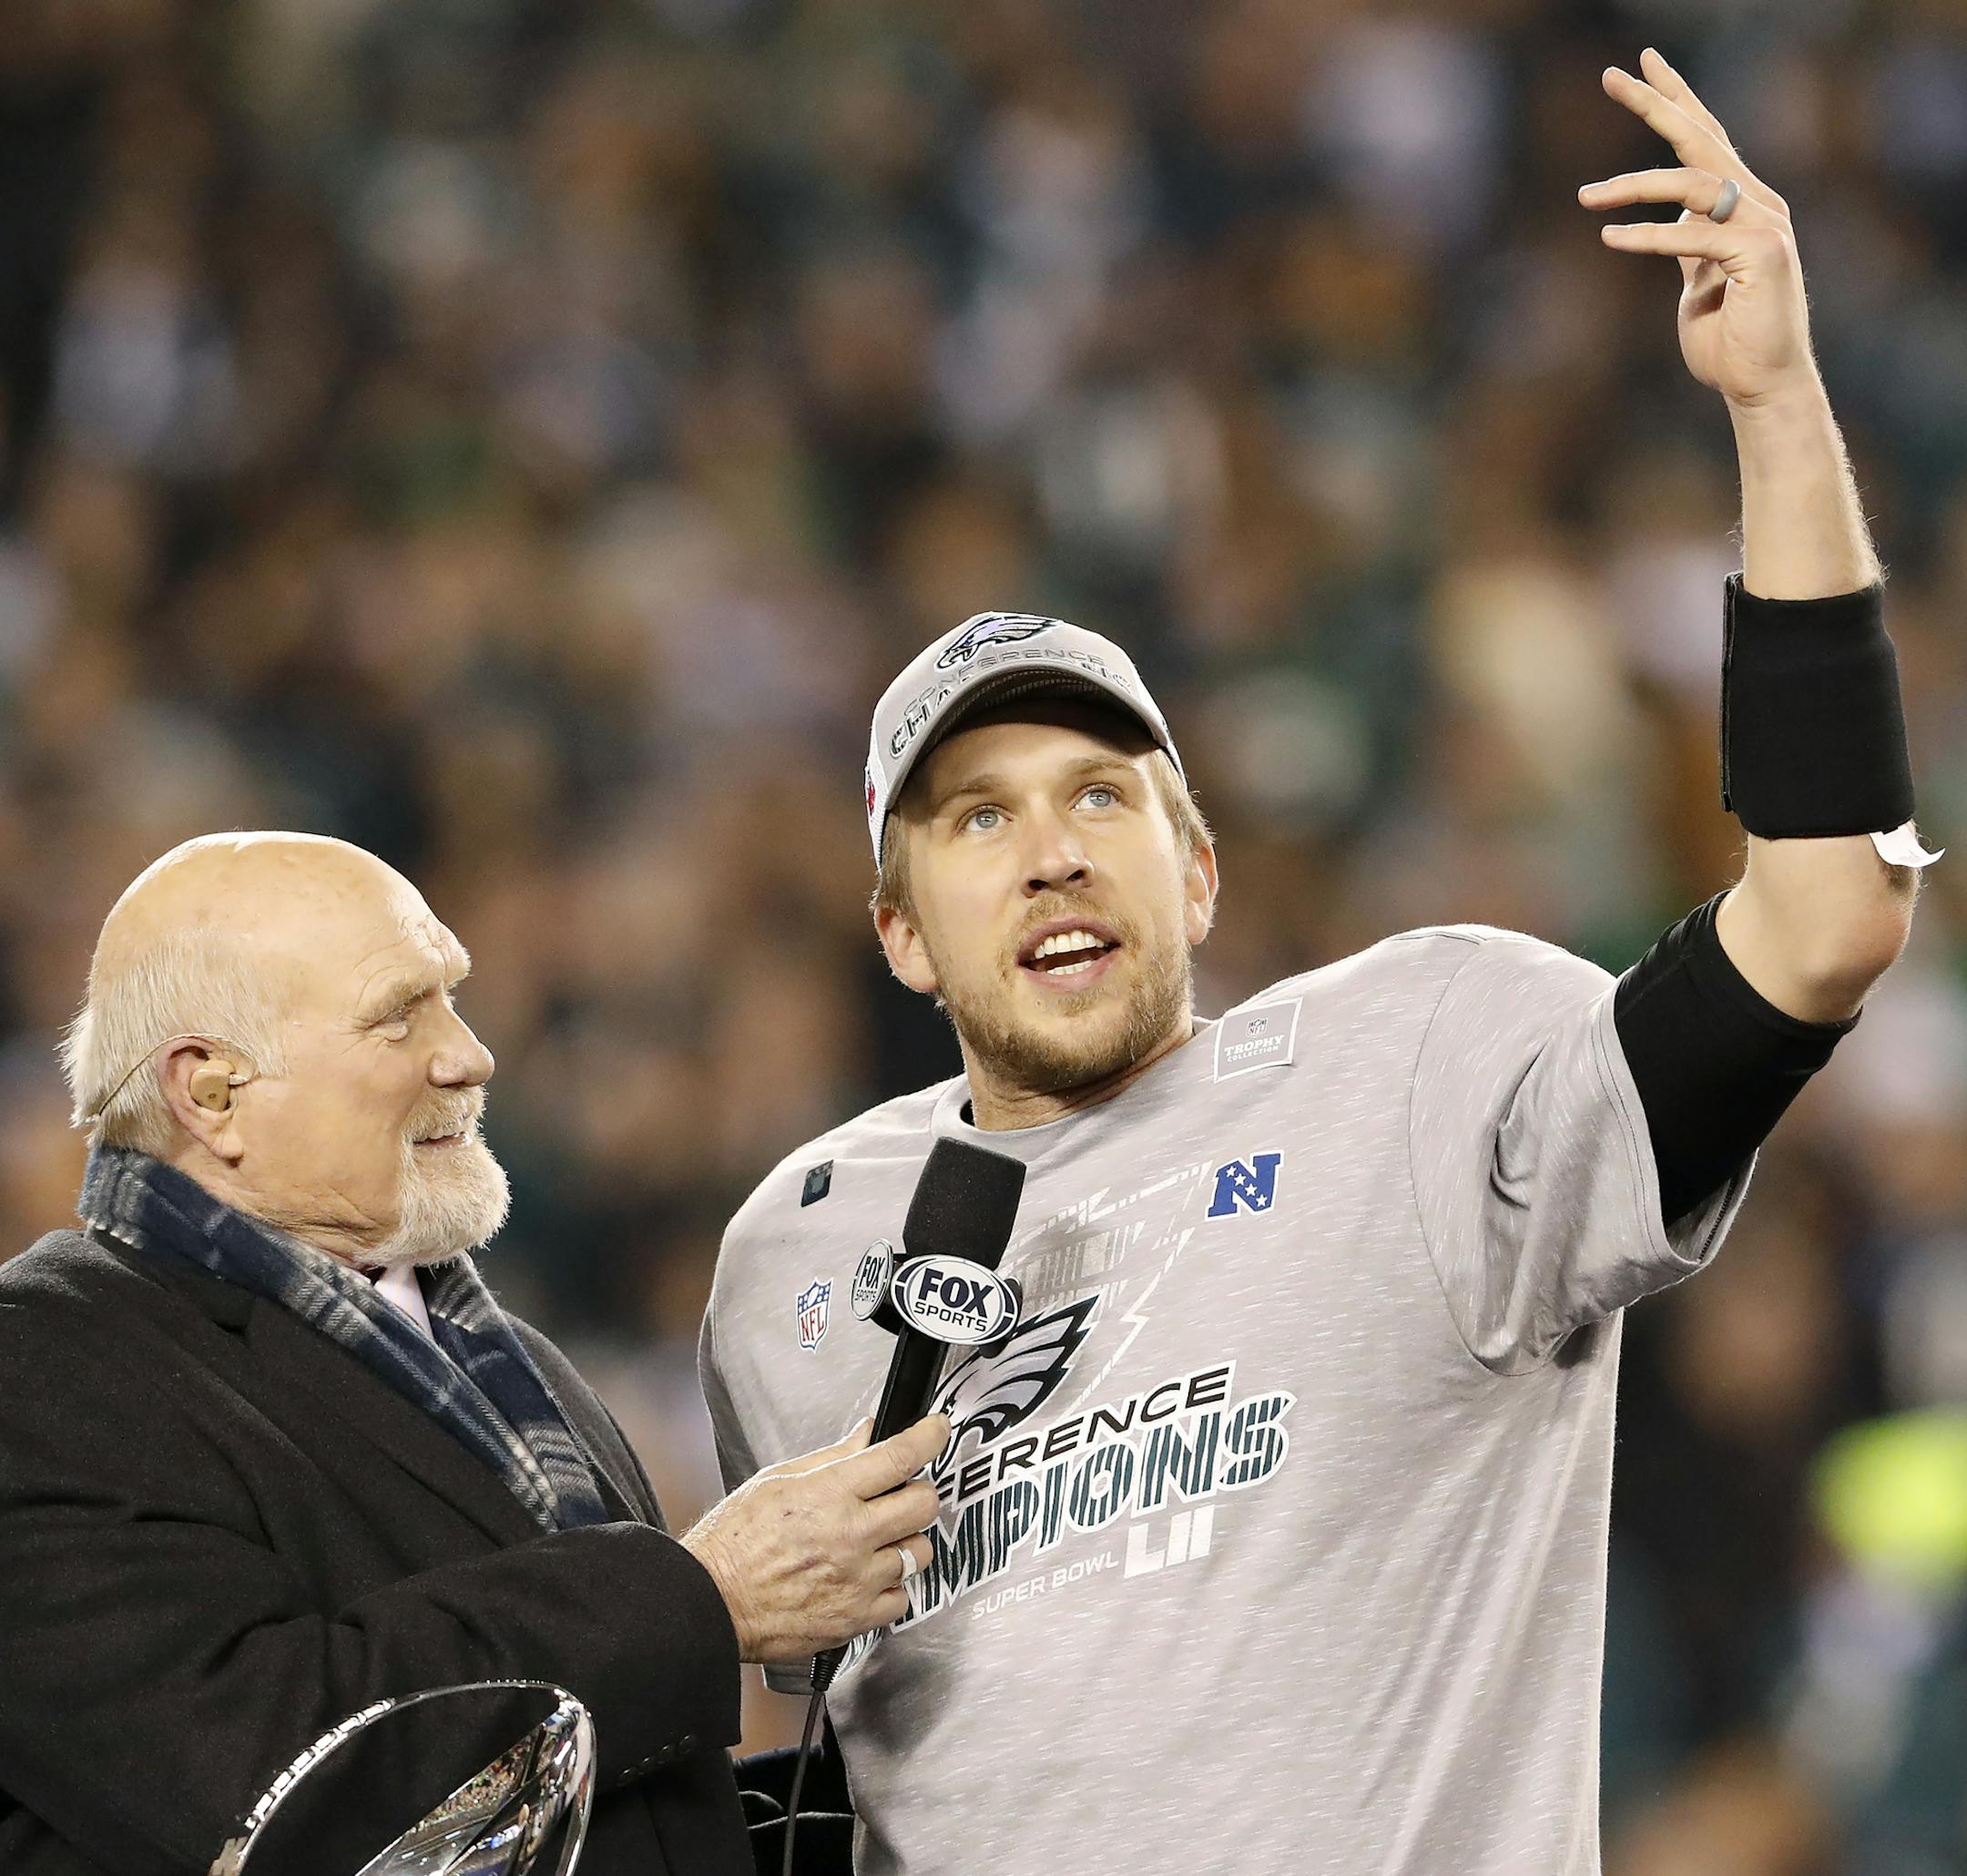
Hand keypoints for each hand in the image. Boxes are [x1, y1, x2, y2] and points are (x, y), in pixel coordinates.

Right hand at [680, 1413, 948, 1663]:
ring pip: (918, 1551)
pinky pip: (902, 1597)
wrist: (710, 1602)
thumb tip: (866, 1434)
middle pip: (923, 1503)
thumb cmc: (733, 1543)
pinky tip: (867, 1576)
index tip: (937, 1429)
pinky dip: (891, 1585)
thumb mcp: (777, 1480)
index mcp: (829, 1494)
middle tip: (901, 1492)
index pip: (899, 1456)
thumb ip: (832, 1457)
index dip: (929, 1436)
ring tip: (875, 1540)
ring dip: (904, 1540)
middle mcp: (850, 1537)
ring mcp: (857, 1580)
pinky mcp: (856, 1619)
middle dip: (919, 1491)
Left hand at [1581, 48, 1819, 413]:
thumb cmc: (1727, 340)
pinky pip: (1693, 235)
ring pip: (1692, 183)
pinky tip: (1610, 236)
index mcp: (1741, 204)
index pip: (1703, 139)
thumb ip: (1686, 247)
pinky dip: (1648, 234)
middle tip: (1613, 74)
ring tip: (1585, 195)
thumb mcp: (1695, 284)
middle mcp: (1757, 202)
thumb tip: (1665, 223)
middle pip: (1701, 138)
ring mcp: (1764, 224)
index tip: (1640, 66)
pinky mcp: (1762, 254)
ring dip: (1633, 185)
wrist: (1760, 384)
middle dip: (1657, 102)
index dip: (1673, 99)